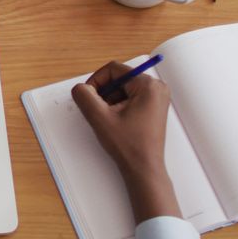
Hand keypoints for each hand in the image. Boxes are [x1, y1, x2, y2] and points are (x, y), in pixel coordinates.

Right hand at [71, 61, 180, 223]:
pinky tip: (116, 122)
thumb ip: (84, 97)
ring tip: (108, 119)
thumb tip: (80, 88)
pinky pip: (130, 97)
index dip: (96, 81)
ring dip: (110, 101)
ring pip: (123, 89)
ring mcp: (157, 98)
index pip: (113, 69)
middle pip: (118, 78)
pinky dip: (118, 106)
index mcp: (148, 85)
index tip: (89, 98)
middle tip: (99, 111)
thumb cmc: (128, 146)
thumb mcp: (100, 118)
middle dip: (104, 93)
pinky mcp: (153, 107)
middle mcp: (156, 88)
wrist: (144, 169)